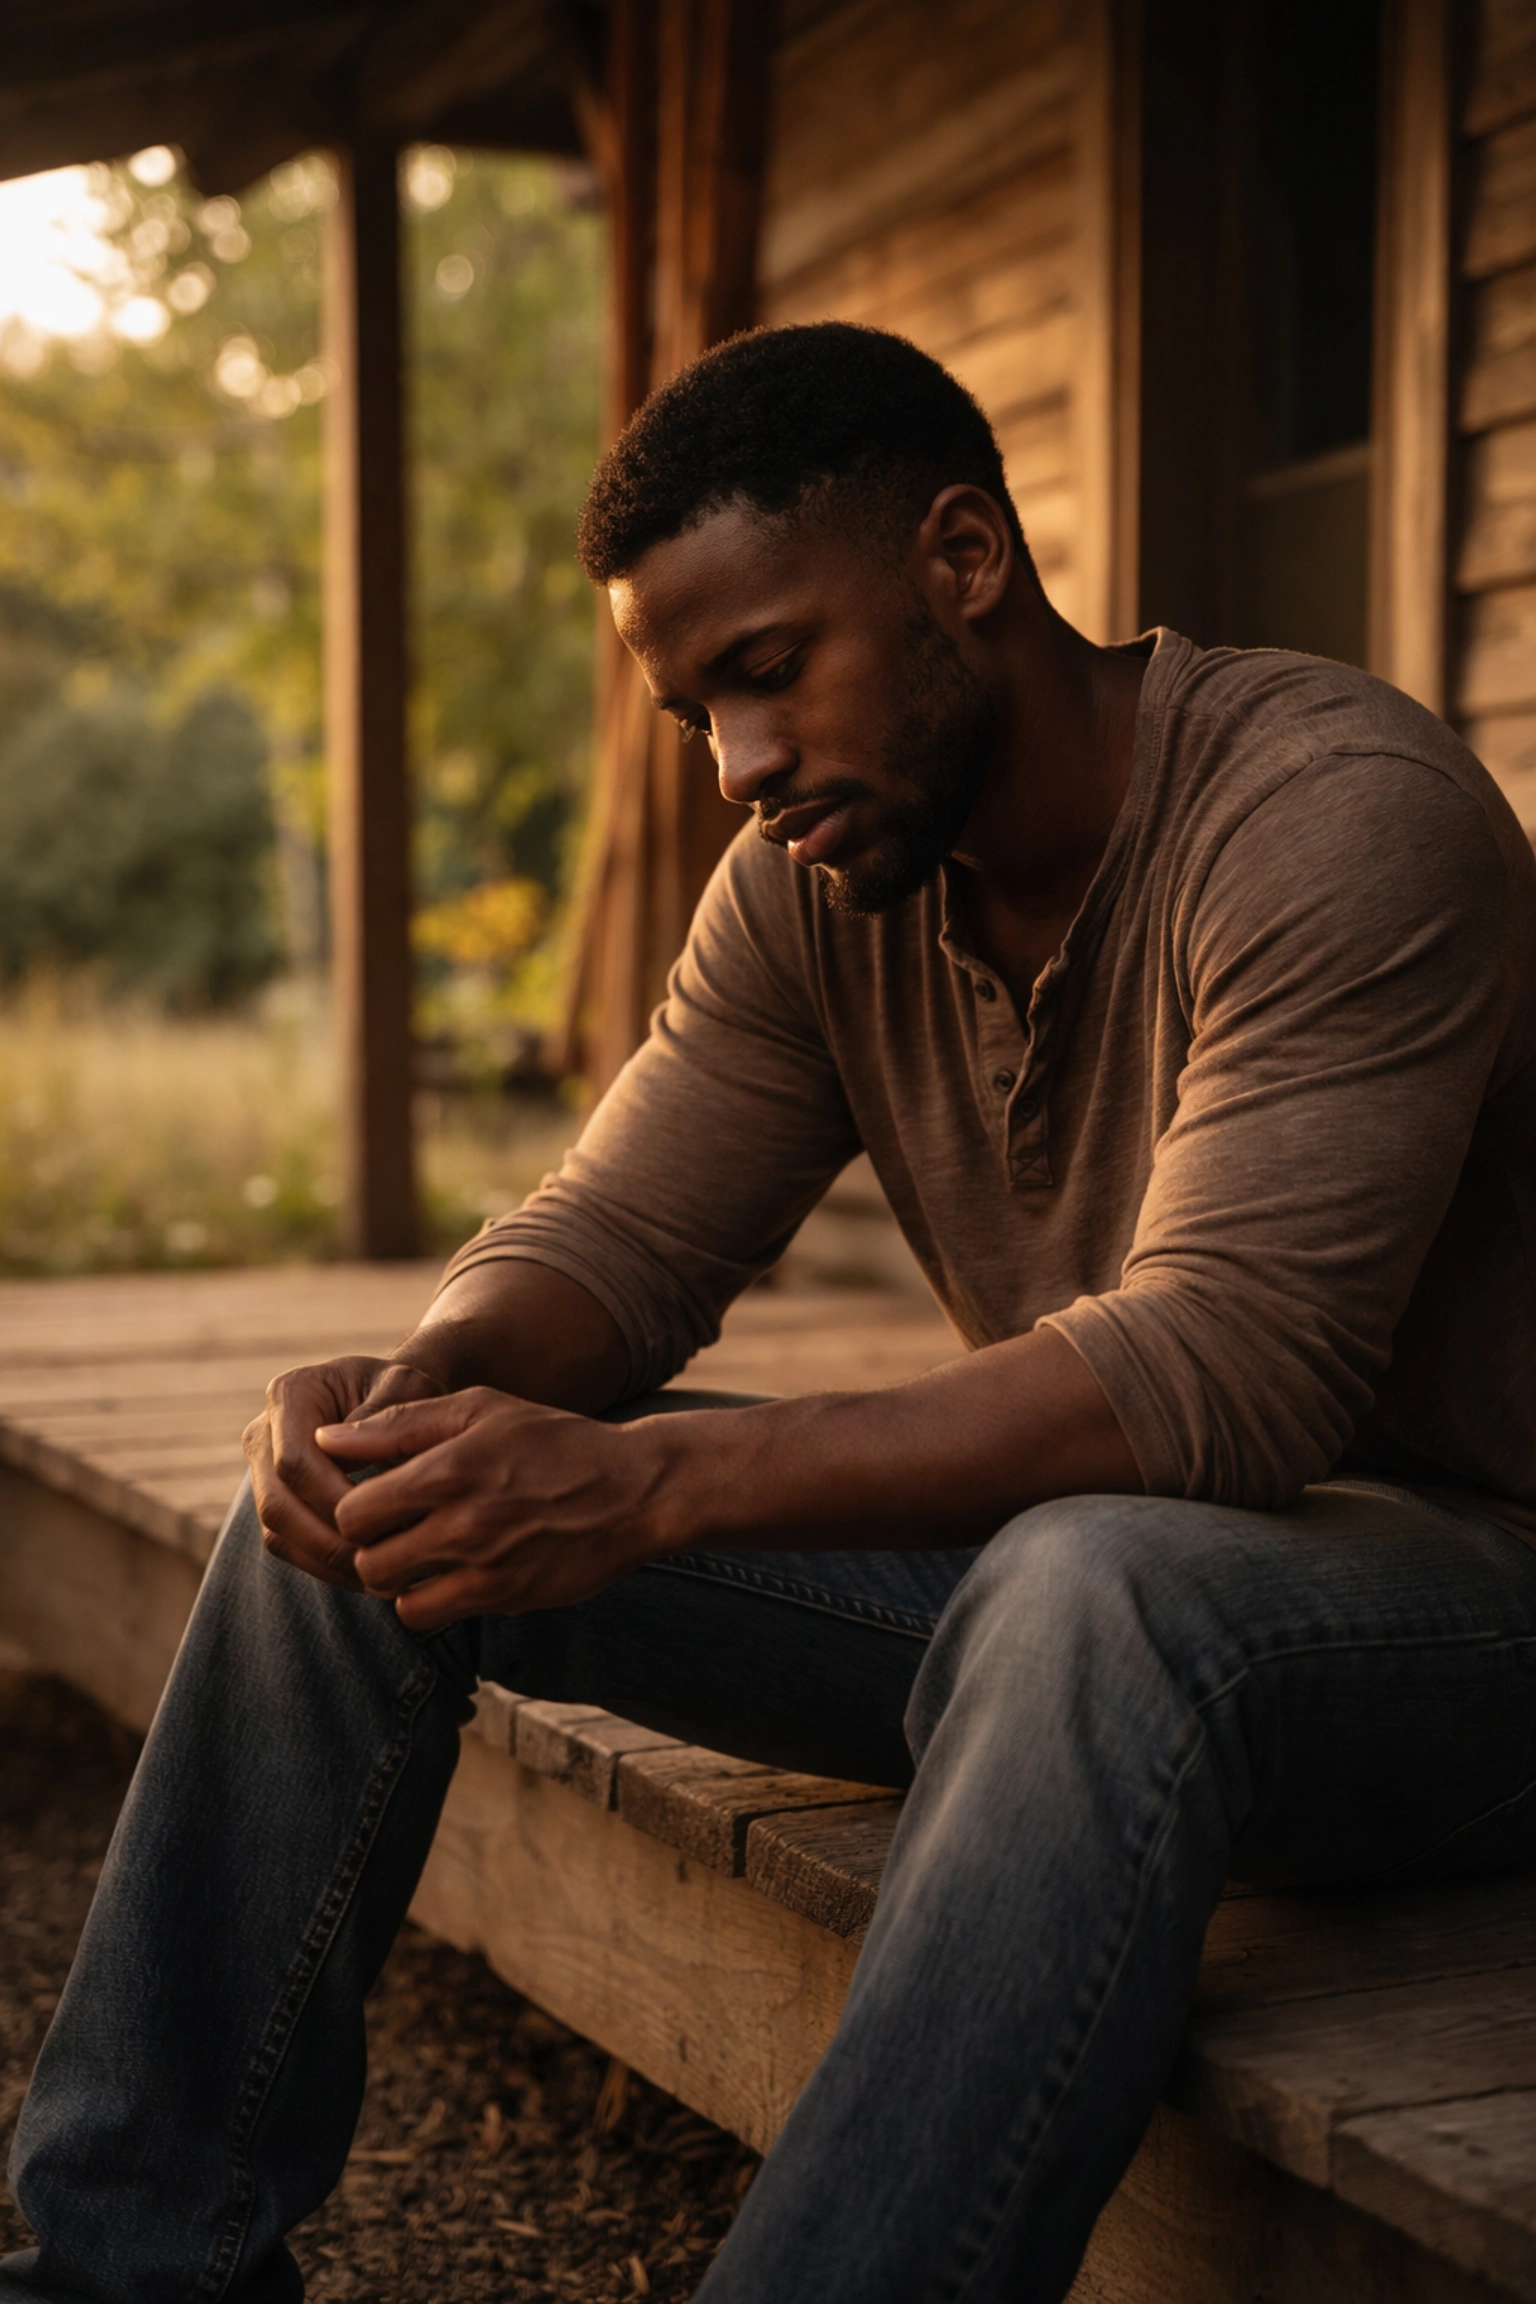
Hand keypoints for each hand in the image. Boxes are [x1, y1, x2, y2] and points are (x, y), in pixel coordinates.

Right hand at [244, 1356, 446, 1589]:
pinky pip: (286, 1547)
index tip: (388, 1521)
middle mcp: (263, 1433)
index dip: (335, 1500)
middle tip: (384, 1562)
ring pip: (277, 1533)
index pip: (294, 1462)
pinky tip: (367, 1576)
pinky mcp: (274, 1504)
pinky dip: (324, 1567)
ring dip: (327, 1563)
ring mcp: (260, 1472)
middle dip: (331, 1541)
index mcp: (289, 1394)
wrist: (392, 1398)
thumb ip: (387, 1412)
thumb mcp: (408, 1386)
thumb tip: (356, 1451)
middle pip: (277, 1504)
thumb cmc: (405, 1390)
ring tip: (380, 1579)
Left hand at [316, 1387, 666, 1631]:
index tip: (375, 1497)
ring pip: (394, 1595)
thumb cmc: (552, 1440)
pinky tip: (446, 1572)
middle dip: (369, 1546)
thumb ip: (399, 1423)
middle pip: (367, 1559)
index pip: (353, 1511)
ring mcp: (484, 1567)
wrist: (634, 1490)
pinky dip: (425, 1599)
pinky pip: (431, 1615)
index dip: (354, 1507)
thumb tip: (326, 1437)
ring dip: (395, 1577)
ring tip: (417, 1551)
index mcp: (449, 1469)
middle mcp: (462, 1523)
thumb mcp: (480, 1409)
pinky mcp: (504, 1598)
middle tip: (391, 1529)